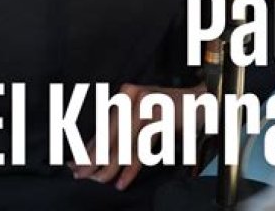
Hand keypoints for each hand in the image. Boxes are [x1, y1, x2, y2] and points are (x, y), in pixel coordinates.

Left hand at [68, 81, 205, 190]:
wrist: (201, 102)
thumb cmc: (168, 110)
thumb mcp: (141, 114)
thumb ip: (120, 130)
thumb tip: (90, 151)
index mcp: (125, 94)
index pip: (103, 125)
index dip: (87, 146)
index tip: (73, 162)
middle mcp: (133, 96)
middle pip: (109, 134)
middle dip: (93, 157)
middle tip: (80, 174)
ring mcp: (148, 106)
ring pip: (123, 142)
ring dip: (110, 165)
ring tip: (99, 180)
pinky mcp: (161, 119)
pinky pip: (141, 148)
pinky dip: (131, 167)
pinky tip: (121, 181)